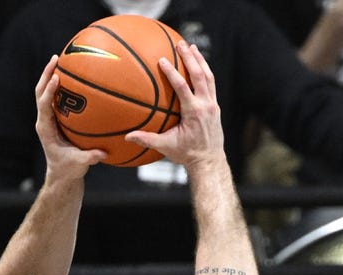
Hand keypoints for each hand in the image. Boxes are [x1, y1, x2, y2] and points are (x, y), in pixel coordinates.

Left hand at [36, 55, 106, 176]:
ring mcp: (48, 118)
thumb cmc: (68, 170)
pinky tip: (73, 76)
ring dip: (51, 75)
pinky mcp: (55, 118)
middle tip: (56, 58)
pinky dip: (61, 85)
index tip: (57, 77)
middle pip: (40, 92)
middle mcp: (44, 120)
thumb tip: (103, 153)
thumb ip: (89, 158)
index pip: (44, 105)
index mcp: (45, 129)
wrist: (62, 175)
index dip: (49, 90)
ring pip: (46, 92)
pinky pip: (56, 98)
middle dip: (47, 74)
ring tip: (61, 59)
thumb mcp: (79, 165)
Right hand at [126, 41, 222, 167]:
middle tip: (180, 44)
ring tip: (191, 47)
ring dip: (200, 60)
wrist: (209, 161)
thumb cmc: (187, 154)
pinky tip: (198, 63)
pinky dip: (205, 71)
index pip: (182, 87)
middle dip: (189, 58)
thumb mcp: (166, 147)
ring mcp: (213, 105)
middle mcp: (206, 105)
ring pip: (208, 76)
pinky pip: (211, 83)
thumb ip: (147, 140)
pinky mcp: (215, 106)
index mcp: (193, 112)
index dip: (172, 73)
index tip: (162, 61)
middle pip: (199, 75)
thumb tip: (127, 137)